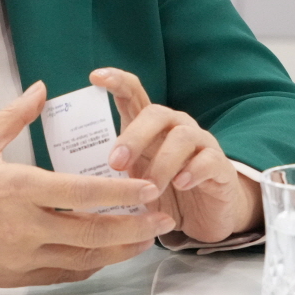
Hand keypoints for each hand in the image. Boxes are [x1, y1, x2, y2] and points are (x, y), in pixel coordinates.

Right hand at [0, 81, 174, 286]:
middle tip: (162, 216)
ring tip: (144, 238)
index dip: (122, 193)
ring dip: (119, 250)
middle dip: (135, 226)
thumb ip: (14, 116)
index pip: (84, 194)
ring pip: (84, 258)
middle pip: (94, 233)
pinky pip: (62, 274)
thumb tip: (41, 90)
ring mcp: (19, 256)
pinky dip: (89, 265)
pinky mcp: (12, 276)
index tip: (148, 187)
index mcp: (16, 188)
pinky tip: (104, 254)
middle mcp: (23, 227)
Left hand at [90, 68, 262, 244]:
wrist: (207, 217)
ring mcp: (201, 144)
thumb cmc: (165, 191)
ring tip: (149, 189)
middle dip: (133, 136)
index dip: (116, 80)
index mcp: (151, 126)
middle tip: (116, 165)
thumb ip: (115, 168)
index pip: (134, 93)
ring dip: (161, 163)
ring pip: (182, 136)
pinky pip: (208, 160)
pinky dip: (192, 171)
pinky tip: (180, 185)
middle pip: (156, 113)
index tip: (95, 77)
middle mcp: (176, 127)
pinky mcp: (221, 167)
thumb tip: (73, 171)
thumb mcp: (135, 179)